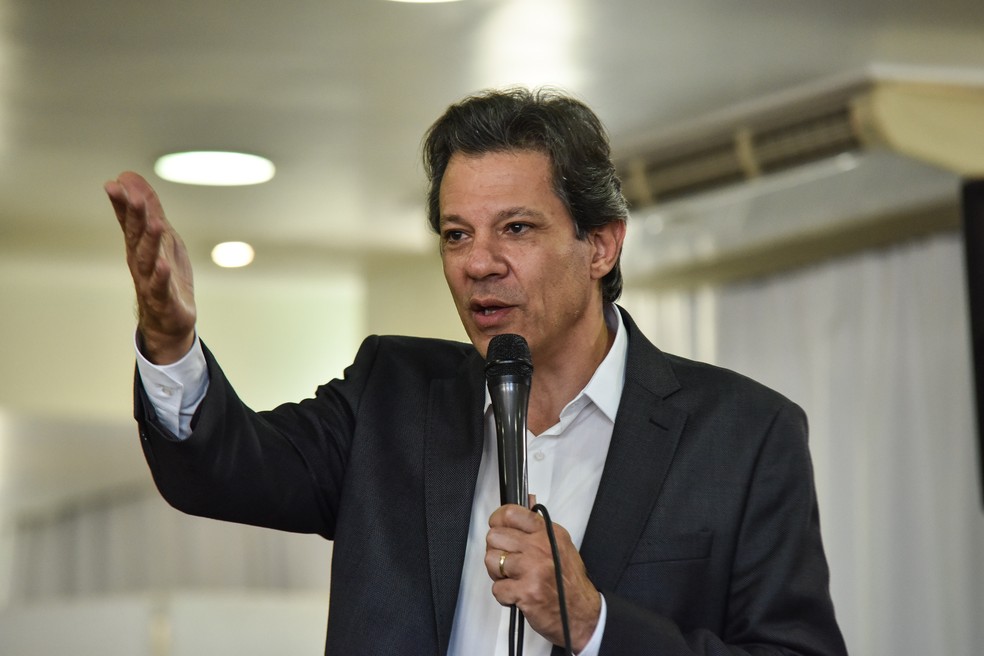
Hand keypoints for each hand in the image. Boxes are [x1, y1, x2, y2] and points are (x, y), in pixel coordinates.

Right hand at [105, 172, 196, 363]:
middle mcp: (140, 262)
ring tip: (153, 223)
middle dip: (133, 215)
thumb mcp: (161, 238)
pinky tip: (163, 265)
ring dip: (149, 241)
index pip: (128, 221)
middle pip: (136, 236)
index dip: (122, 203)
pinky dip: (161, 277)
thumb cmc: (164, 275)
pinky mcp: (164, 300)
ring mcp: (151, 282)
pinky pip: (161, 288)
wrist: (169, 321)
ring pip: (148, 259)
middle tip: (130, 195)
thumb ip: (149, 209)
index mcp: (139, 246)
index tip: (114, 183)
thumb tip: (129, 177)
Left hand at [485, 504, 600, 650]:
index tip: (500, 529)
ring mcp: (533, 569)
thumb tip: (527, 499)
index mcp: (548, 533)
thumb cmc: (569, 582)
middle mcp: (540, 547)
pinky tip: (518, 594)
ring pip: (492, 560)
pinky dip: (504, 595)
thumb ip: (539, 525)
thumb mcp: (559, 544)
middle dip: (497, 551)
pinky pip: (497, 588)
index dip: (498, 521)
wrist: (582, 614)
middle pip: (494, 536)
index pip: (511, 513)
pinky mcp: (525, 592)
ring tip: (513, 578)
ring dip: (498, 573)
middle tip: (508, 561)